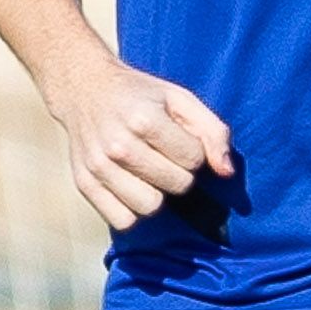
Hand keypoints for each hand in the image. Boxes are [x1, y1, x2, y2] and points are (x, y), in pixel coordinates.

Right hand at [42, 59, 235, 229]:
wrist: (83, 88)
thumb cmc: (139, 95)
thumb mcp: (180, 99)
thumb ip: (212, 131)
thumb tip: (226, 172)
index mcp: (144, 119)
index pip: (193, 160)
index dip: (193, 151)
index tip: (177, 138)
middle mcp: (118, 146)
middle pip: (177, 185)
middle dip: (180, 173)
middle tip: (165, 156)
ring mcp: (99, 167)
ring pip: (151, 207)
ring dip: (158, 194)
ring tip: (150, 173)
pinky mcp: (84, 184)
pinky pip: (123, 221)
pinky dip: (132, 210)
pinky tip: (132, 187)